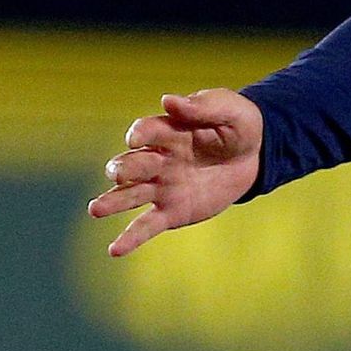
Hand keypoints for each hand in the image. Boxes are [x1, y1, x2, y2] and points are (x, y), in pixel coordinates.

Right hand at [91, 89, 263, 256]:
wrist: (254, 156)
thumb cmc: (238, 126)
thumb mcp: (229, 110)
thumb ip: (202, 107)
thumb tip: (169, 100)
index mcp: (168, 132)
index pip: (146, 131)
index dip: (140, 134)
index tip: (137, 138)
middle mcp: (157, 160)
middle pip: (132, 164)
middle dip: (123, 169)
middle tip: (119, 175)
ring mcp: (161, 187)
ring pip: (129, 195)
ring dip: (112, 202)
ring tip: (95, 209)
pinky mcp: (171, 211)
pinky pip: (146, 225)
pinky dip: (130, 238)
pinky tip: (114, 250)